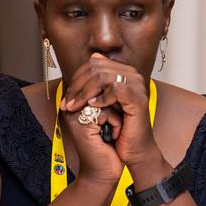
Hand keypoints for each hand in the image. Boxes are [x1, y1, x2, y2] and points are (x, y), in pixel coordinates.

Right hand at [58, 95, 122, 185]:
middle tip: (114, 128)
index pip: (103, 88)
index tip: (115, 120)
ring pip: (107, 102)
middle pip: (104, 93)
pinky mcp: (81, 124)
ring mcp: (75, 115)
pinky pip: (107, 113)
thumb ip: (108, 100)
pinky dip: (116, 125)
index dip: (115, 104)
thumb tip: (118, 80)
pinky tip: (111, 137)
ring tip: (112, 133)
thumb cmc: (109, 148)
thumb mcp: (110, 119)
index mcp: (78, 105)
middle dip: (116, 111)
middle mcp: (73, 108)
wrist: (103, 173)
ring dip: (117, 118)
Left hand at [61, 54, 160, 169]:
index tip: (67, 97)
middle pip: (97, 68)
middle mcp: (133, 76)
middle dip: (77, 86)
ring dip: (85, 93)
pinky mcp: (139, 99)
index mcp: (124, 72)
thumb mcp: (102, 101)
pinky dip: (101, 98)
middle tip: (67, 104)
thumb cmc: (120, 128)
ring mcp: (137, 86)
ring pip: (104, 77)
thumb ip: (97, 82)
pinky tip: (93, 107)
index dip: (77, 78)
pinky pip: (116, 89)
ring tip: (76, 107)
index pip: (95, 63)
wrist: (133, 149)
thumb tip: (93, 56)